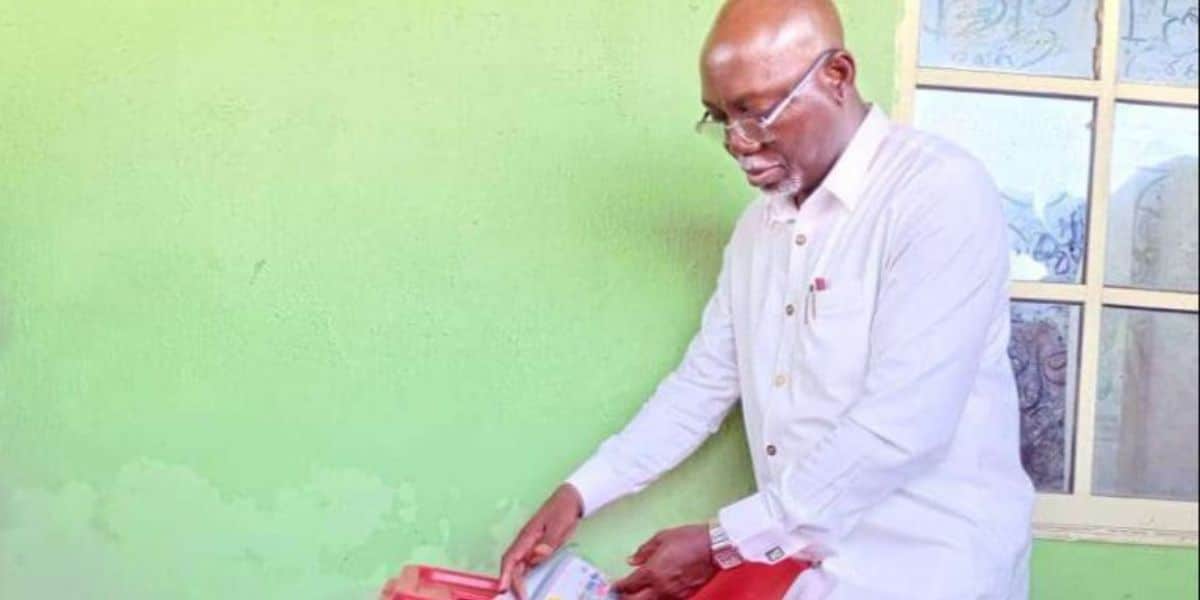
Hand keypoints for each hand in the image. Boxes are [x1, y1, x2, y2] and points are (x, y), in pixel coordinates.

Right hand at [498, 484, 583, 598]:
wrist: (571, 499)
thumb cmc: (562, 509)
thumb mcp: (558, 525)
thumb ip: (547, 541)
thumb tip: (535, 556)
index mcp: (527, 536)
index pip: (511, 557)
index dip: (506, 573)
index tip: (504, 588)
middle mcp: (526, 543)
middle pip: (514, 565)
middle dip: (513, 583)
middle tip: (521, 598)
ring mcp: (532, 546)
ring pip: (521, 567)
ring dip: (519, 582)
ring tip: (523, 596)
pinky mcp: (539, 549)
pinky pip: (531, 565)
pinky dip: (529, 577)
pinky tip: (532, 586)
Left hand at [613, 524, 716, 599]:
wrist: (714, 547)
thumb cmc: (689, 539)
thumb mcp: (662, 538)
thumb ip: (644, 551)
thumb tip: (631, 559)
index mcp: (652, 571)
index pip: (629, 585)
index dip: (619, 587)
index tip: (614, 587)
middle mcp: (661, 586)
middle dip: (626, 598)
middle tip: (621, 595)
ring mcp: (674, 594)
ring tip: (637, 596)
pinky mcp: (686, 596)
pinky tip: (656, 596)